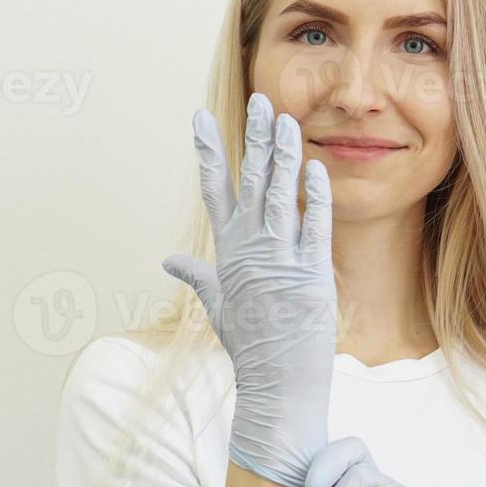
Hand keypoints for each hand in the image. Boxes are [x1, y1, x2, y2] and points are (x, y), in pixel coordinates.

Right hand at [162, 92, 336, 486]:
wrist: (276, 387)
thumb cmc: (250, 348)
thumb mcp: (218, 308)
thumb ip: (198, 276)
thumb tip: (168, 261)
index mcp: (228, 254)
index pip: (215, 191)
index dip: (209, 152)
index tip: (201, 117)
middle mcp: (250, 251)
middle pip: (251, 182)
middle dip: (256, 139)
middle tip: (262, 99)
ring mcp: (280, 261)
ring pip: (280, 196)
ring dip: (284, 156)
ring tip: (287, 119)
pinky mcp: (311, 275)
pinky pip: (314, 228)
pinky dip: (315, 198)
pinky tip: (316, 168)